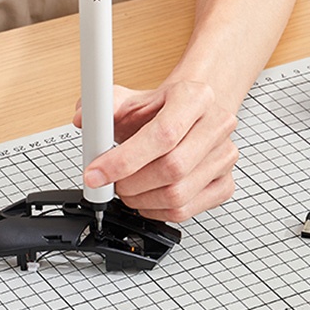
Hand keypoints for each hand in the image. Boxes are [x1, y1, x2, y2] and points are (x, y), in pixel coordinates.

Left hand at [74, 82, 238, 221]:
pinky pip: (188, 210)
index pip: (163, 135)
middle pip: (172, 169)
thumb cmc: (163, 109)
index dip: (124, 160)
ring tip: (127, 190)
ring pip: (179, 195)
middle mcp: (217, 125)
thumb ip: (105, 106)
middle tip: (111, 184)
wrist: (192, 114)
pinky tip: (146, 198)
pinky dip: (158, 212)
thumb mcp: (132, 100)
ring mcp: (225, 156)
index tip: (96, 173)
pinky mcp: (225, 183)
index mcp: (196, 97)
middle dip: (131, 184)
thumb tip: (83, 118)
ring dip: (142, 201)